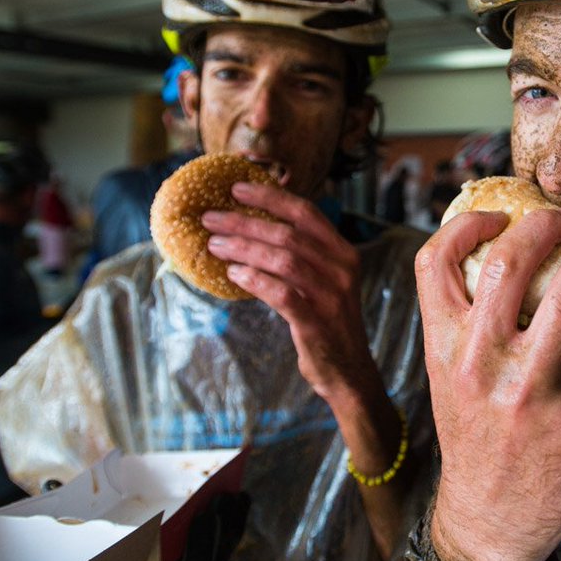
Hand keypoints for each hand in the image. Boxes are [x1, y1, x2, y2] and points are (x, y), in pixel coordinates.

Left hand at [201, 181, 373, 399]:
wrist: (348, 371)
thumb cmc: (327, 321)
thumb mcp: (324, 280)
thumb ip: (302, 255)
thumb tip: (252, 228)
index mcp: (343, 252)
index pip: (306, 213)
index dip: (271, 197)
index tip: (237, 188)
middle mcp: (342, 269)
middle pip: (288, 234)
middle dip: (245, 222)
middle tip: (211, 218)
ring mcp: (331, 295)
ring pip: (283, 260)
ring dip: (243, 248)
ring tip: (214, 245)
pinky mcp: (317, 321)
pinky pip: (281, 293)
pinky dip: (254, 280)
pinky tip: (233, 275)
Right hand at [416, 207, 560, 560]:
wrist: (489, 518)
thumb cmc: (473, 435)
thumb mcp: (450, 376)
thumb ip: (471, 324)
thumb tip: (520, 259)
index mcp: (441, 347)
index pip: (436, 262)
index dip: (467, 224)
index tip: (499, 213)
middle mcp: (478, 362)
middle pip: (513, 260)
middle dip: (548, 223)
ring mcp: (527, 388)